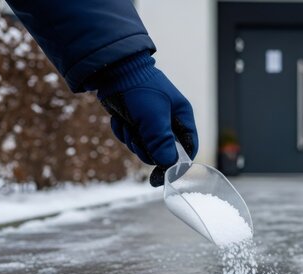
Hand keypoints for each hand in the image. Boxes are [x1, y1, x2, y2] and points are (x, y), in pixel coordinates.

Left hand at [91, 52, 197, 186]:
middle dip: (147, 148)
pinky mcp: (135, 122)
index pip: (189, 148)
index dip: (178, 163)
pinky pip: (131, 138)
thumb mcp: (153, 117)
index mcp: (182, 117)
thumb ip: (162, 141)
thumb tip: (168, 164)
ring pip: (145, 147)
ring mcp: (151, 122)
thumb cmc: (139, 89)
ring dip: (132, 139)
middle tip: (137, 139)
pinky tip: (120, 119)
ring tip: (127, 124)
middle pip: (164, 152)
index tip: (163, 175)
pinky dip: (123, 132)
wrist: (113, 70)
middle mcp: (169, 122)